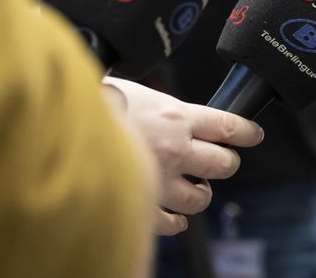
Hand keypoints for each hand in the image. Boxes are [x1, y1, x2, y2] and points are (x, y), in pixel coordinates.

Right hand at [104, 77, 263, 234]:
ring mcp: (161, 180)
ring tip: (193, 187)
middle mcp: (175, 149)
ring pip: (201, 198)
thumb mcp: (133, 91)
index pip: (228, 126)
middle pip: (223, 164)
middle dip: (224, 163)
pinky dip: (176, 222)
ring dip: (200, 194)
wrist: (61, 128)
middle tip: (217, 161)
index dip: (246, 132)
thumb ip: (157, 104)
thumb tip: (166, 107)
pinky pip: (172, 223)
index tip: (254, 135)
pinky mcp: (143, 205)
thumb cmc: (94, 105)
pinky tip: (174, 218)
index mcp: (176, 116)